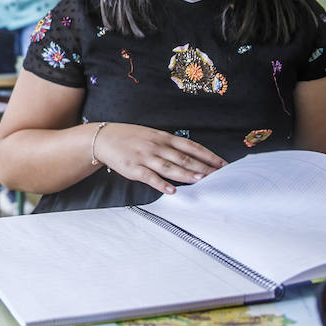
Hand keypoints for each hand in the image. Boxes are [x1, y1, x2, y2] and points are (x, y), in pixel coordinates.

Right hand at [92, 123, 226, 194]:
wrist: (103, 138)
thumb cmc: (130, 137)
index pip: (191, 146)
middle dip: (203, 167)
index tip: (222, 164)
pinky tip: (172, 190)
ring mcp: (145, 157)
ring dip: (186, 173)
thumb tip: (191, 154)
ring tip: (201, 180)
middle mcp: (157, 146)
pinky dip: (161, 184)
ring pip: (169, 167)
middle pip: (184, 157)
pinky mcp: (133, 168)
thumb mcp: (152, 135)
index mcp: (163, 137)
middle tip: (218, 175)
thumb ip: (170, 144)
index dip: (208, 155)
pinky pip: (150, 177)